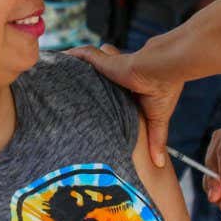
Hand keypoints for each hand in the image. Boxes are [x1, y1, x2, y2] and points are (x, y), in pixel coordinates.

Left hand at [68, 43, 182, 167]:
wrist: (164, 69)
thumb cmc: (164, 90)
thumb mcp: (156, 120)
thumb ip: (155, 140)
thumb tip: (160, 165)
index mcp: (127, 90)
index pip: (108, 93)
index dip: (98, 101)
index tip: (85, 115)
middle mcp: (116, 78)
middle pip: (94, 79)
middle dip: (82, 84)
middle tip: (64, 97)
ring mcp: (109, 66)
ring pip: (87, 66)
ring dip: (74, 69)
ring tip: (57, 78)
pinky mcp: (102, 59)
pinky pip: (82, 55)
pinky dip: (71, 56)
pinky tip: (58, 59)